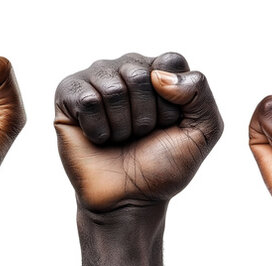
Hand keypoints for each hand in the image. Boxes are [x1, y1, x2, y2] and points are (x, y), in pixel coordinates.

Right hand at [55, 52, 222, 212]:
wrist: (128, 199)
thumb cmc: (163, 166)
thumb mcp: (203, 130)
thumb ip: (199, 90)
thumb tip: (157, 75)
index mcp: (159, 72)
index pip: (170, 61)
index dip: (173, 101)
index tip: (168, 123)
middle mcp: (125, 68)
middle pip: (140, 75)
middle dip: (145, 116)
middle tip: (139, 135)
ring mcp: (95, 80)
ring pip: (113, 89)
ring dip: (121, 126)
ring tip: (119, 138)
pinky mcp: (68, 96)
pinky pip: (87, 101)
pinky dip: (98, 130)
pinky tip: (98, 139)